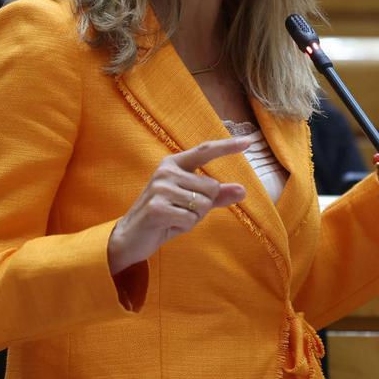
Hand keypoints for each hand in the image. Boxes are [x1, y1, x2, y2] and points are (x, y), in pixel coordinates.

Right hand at [107, 137, 248, 274]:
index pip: (205, 151)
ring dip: (193, 218)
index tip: (248, 142)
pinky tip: (168, 225)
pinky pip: (190, 218)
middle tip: (181, 212)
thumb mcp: (192, 204)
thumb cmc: (165, 217)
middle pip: (211, 188)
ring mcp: (160, 187)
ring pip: (203, 204)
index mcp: (174, 163)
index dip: (227, 147)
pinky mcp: (157, 207)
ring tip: (173, 218)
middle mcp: (166, 170)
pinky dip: (184, 226)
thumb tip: (242, 190)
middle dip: (204, 206)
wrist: (130, 237)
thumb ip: (216, 196)